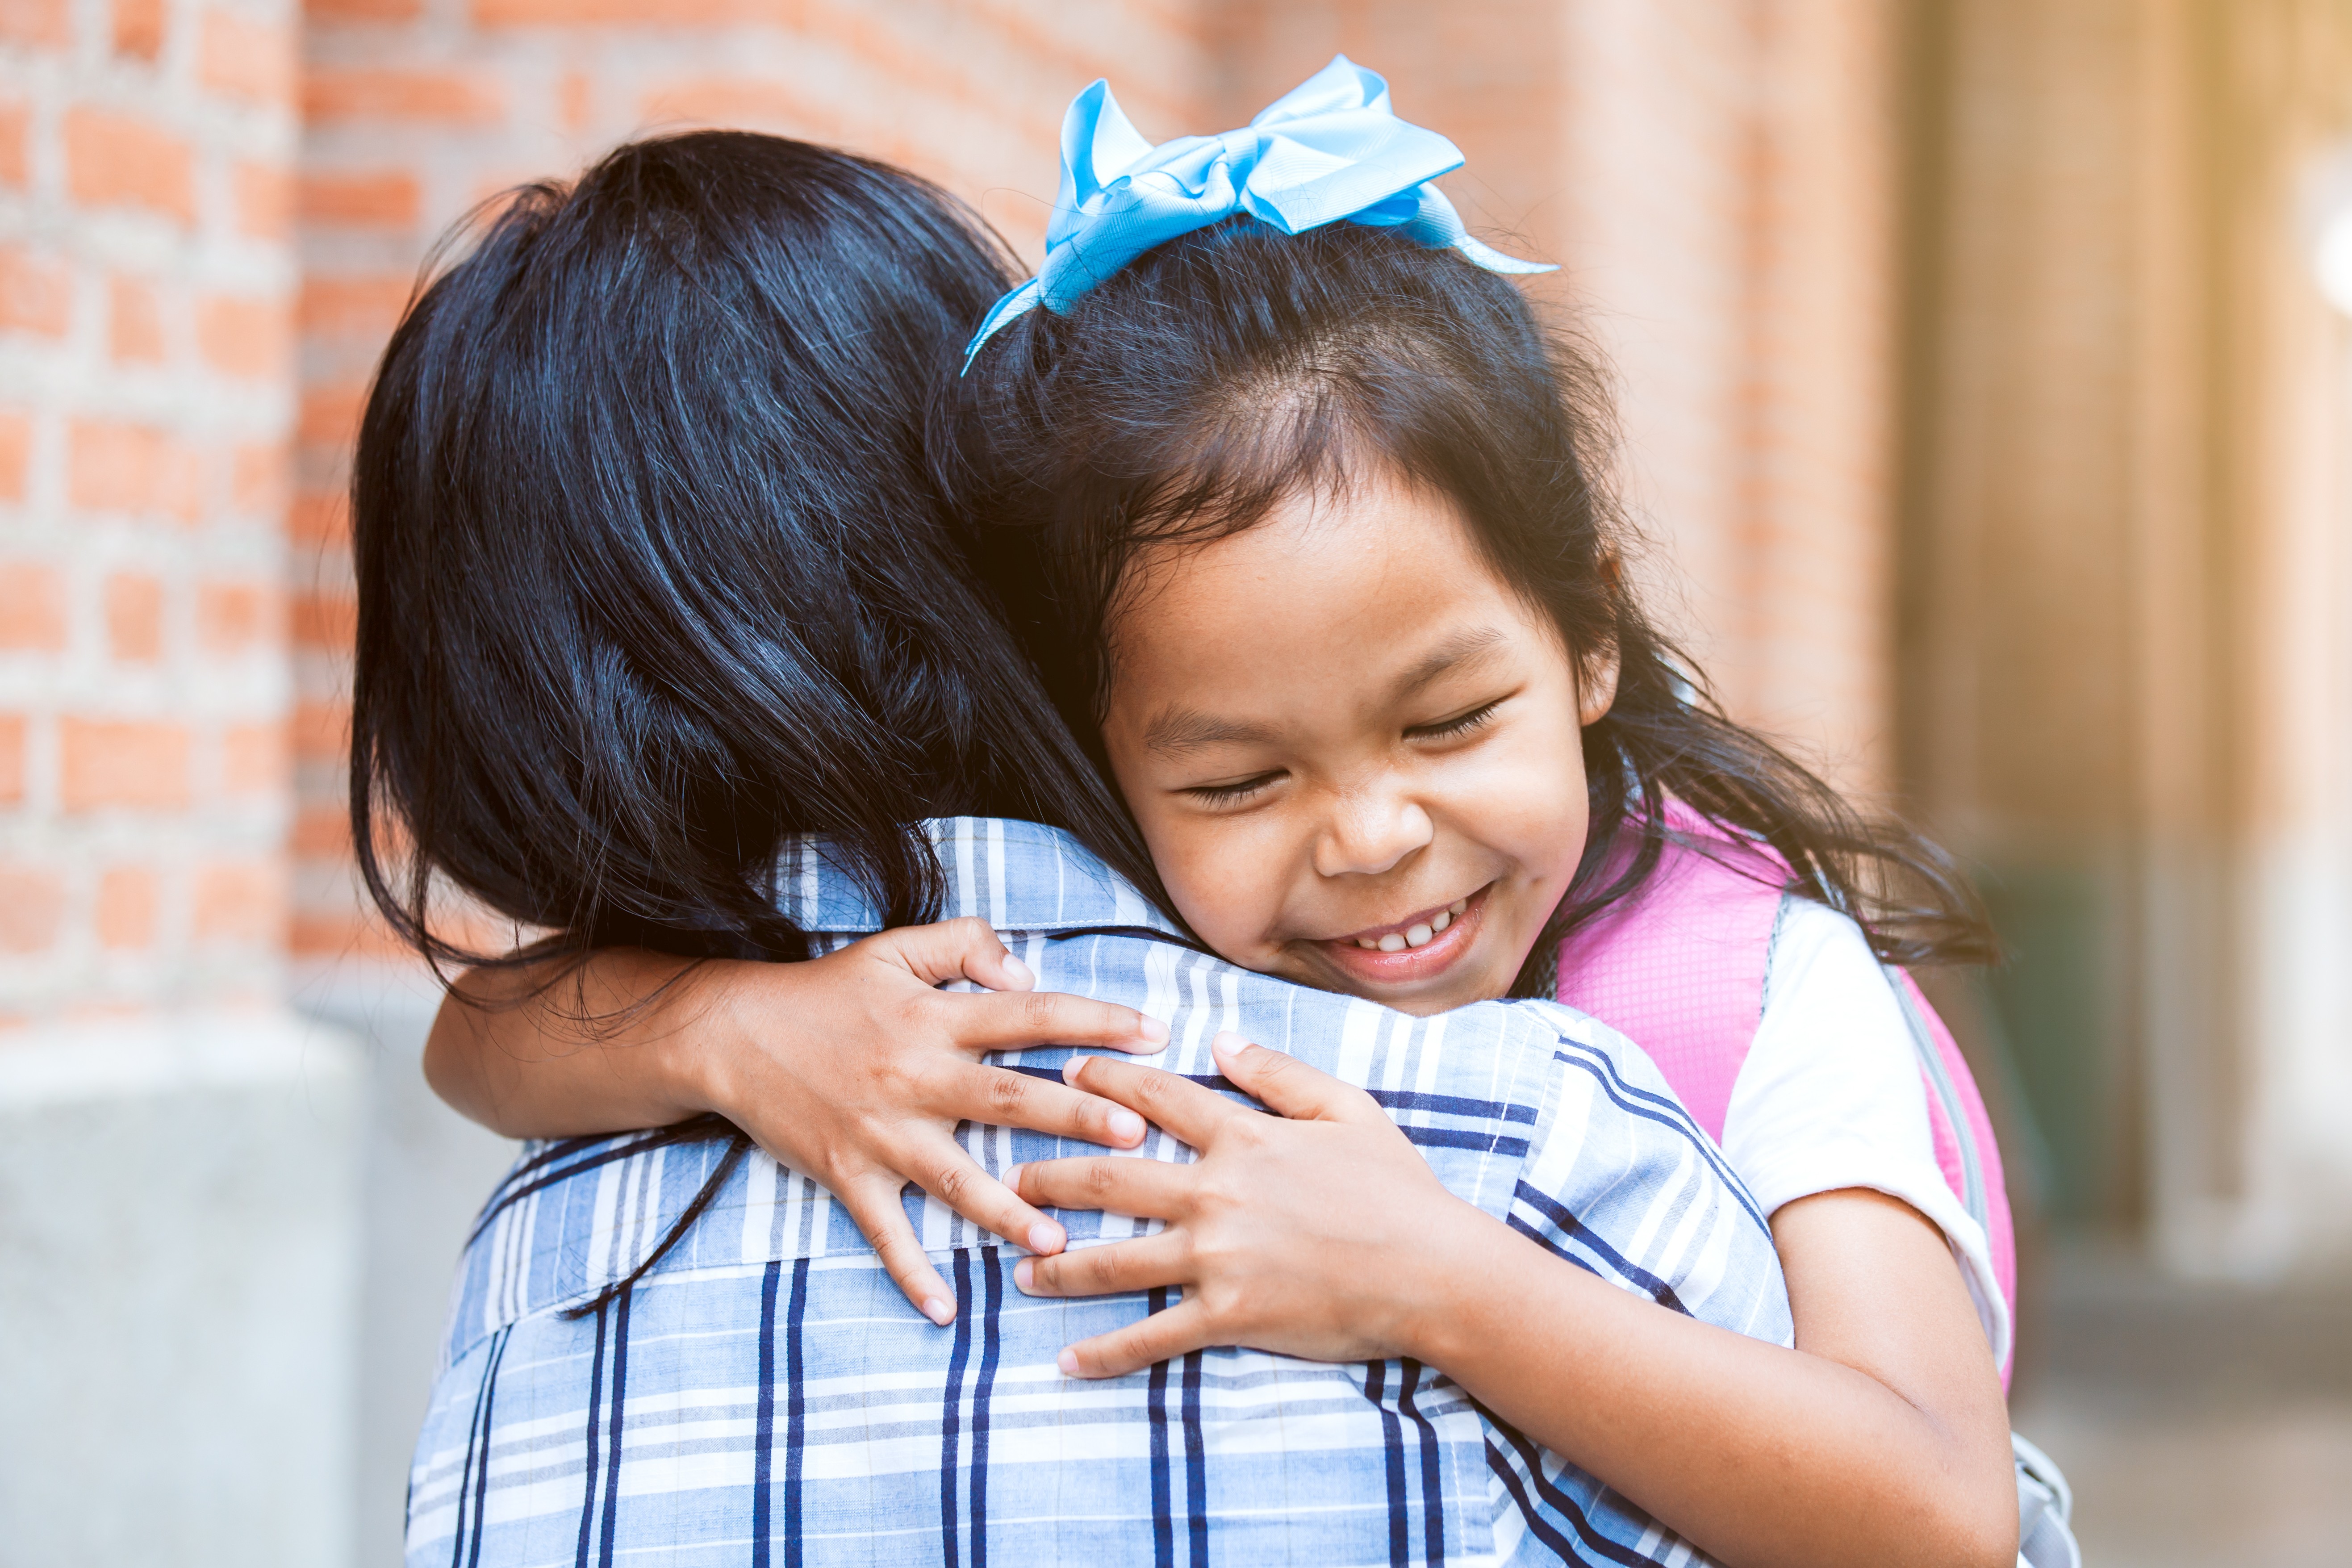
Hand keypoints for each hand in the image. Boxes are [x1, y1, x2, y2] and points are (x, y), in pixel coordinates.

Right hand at [700, 917, 1168, 1325]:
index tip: (1154, 1033)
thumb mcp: (895, 948)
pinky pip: (884, 1231)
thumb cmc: (827, 991)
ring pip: (953, 1178)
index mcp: (934, 1019)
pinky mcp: (846, 1173)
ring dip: (1006, 1211)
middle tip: (1135, 1135)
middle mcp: (914, 1077)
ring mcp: (880, 1132)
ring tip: (1057, 1240)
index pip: (1029, 1015)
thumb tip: (1027, 969)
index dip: (1093, 1021)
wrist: (733, 1034)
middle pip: (1007, 1098)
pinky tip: (945, 1311)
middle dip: (1073, 1116)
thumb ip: (966, 945)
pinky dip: (910, 1271)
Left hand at [1005, 1030, 1483, 1376]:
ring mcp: (1218, 1259)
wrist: (1435, 1272)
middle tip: (1009, 1177)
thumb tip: (1222, 1040)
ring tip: (1019, 1268)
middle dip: (1049, 1175)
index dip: (1105, 1082)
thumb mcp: (1348, 1109)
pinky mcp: (1229, 1316)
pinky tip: (1067, 1363)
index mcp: (1244, 1138)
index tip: (1065, 1074)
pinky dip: (1105, 1353)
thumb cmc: (1398, 1189)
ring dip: (1057, 1265)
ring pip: (1114, 1259)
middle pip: (1109, 1178)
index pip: (1156, 1098)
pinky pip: (1152, 1337)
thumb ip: (1279, 1073)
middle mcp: (1217, 1194)